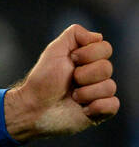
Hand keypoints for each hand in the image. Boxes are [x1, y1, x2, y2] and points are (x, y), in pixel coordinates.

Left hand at [3, 24, 118, 141]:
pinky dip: (96, 106)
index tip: (71, 59)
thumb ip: (74, 35)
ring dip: (86, 92)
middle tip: (70, 81)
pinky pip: (113, 104)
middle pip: (107, 67)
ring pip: (110, 87)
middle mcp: (96, 75)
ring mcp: (99, 93)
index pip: (105, 48)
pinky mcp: (100, 111)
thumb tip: (97, 36)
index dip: (88, 54)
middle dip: (84, 74)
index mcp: (88, 60)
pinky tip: (83, 110)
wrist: (34, 107)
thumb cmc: (43, 80)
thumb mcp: (55, 51)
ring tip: (72, 97)